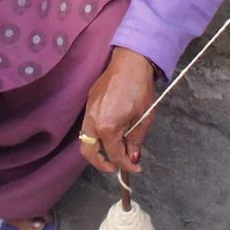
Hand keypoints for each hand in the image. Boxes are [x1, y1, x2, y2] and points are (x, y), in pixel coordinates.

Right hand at [80, 46, 158, 173]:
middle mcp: (92, 122)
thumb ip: (135, 141)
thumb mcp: (143, 118)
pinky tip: (110, 134)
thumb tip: (133, 158)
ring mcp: (88, 112)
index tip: (135, 168)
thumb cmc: (140, 88)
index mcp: (107, 127)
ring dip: (97, 150)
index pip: (114, 155)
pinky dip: (96, 136)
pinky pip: (87, 127)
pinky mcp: (89, 103)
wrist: (130, 62)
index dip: (126, 165)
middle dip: (101, 164)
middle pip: (89, 152)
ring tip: (114, 152)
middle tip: (116, 167)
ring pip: (86, 140)